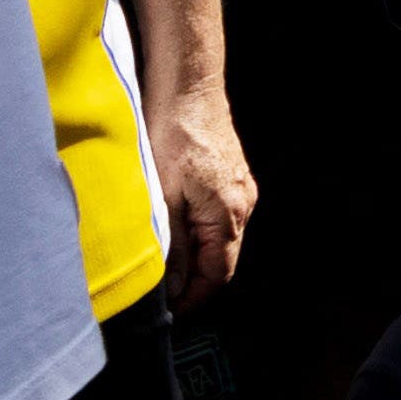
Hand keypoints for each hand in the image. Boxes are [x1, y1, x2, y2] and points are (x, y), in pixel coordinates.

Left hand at [154, 85, 257, 296]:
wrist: (189, 89)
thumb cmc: (175, 134)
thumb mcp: (164, 195)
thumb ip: (174, 243)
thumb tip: (176, 283)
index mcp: (228, 213)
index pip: (218, 274)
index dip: (194, 297)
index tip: (170, 310)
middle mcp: (243, 205)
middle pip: (222, 259)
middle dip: (192, 279)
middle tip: (158, 288)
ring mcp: (240, 190)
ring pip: (219, 239)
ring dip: (193, 254)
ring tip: (160, 258)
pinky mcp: (231, 179)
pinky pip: (218, 218)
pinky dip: (197, 232)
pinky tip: (172, 225)